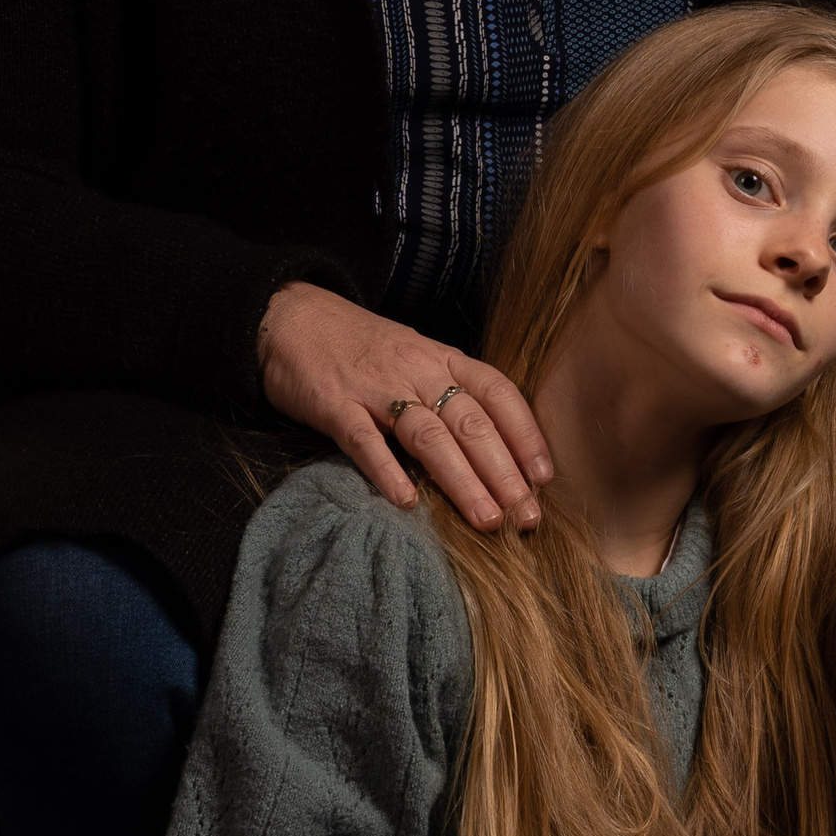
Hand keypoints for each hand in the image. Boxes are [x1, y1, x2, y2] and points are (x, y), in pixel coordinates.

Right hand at [257, 282, 552, 530]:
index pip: (498, 393)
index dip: (525, 435)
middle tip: (526, 517)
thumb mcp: (416, 358)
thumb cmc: (361, 346)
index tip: (544, 478)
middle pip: (471, 422)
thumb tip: (495, 451)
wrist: (291, 315)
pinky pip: (364, 440)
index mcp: (443, 358)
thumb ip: (450, 395)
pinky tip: (406, 502)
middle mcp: (417, 370)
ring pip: (428, 435)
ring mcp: (375, 387)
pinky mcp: (333, 403)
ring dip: (462, 480)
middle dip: (504, 473)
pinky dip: (387, 471)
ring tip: (486, 520)